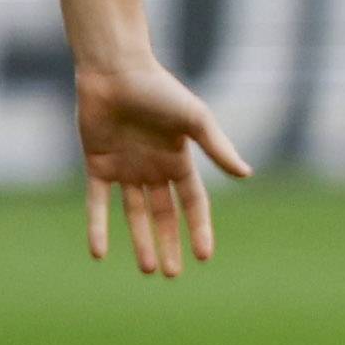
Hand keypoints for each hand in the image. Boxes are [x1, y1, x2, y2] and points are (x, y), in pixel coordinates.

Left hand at [75, 54, 253, 274]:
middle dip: (170, 244)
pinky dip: (98, 227)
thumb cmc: (158, 89)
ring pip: (134, 215)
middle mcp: (153, 168)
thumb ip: (217, 147)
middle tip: (173, 274)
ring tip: (148, 270)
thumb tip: (246, 174)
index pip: (194, 203)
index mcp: (179, 159)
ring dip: (140, 242)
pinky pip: (98, 203)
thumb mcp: (194, 119)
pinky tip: (98, 253)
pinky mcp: (98, 166)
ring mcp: (125, 169)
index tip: (204, 256)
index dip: (199, 229)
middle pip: (164, 215)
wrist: (115, 70)